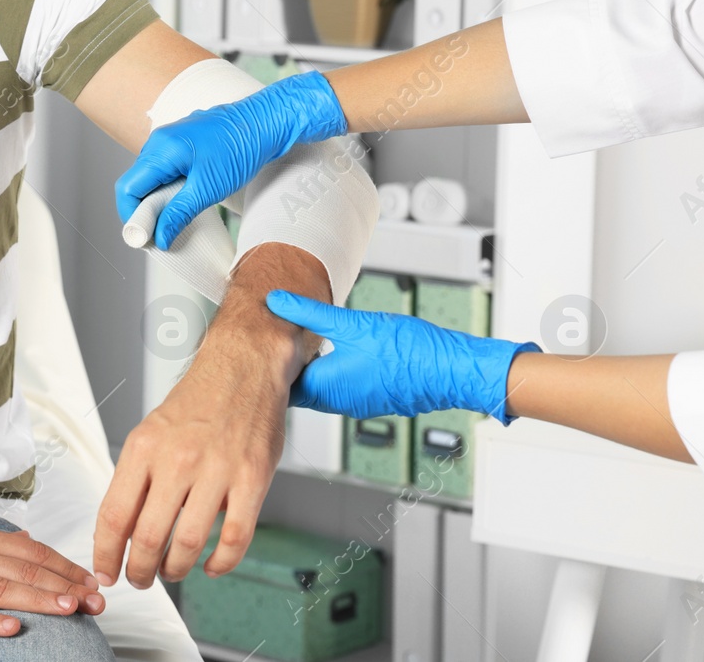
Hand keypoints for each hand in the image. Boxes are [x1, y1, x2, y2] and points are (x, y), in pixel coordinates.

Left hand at [94, 243, 325, 588]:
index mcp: (143, 448)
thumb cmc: (197, 402)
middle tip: (139, 579)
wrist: (242, 367)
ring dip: (175, 570)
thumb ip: (137, 477)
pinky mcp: (252, 479)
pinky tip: (211, 566)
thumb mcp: (151, 432)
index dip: (105, 553)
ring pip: (187, 545)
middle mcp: (176, 459)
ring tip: (171, 572)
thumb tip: (120, 529)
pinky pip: (234, 539)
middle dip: (138, 570)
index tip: (105, 572)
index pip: (113, 515)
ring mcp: (216, 470)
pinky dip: (220, 564)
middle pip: (147, 537)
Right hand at [115, 71, 348, 248]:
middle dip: (144, 210)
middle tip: (161, 232)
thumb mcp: (208, 189)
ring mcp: (171, 139)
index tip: (145, 238)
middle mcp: (160, 141)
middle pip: (137, 183)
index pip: (127, 188)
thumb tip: (160, 238)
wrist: (268, 122)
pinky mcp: (184, 142)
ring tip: (176, 217)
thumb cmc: (240, 149)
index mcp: (160, 150)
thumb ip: (178, 214)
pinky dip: (170, 187)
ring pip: (151, 176)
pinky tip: (186, 199)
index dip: (131, 216)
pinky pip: (166, 168)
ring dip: (158, 200)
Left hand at [265, 290, 540, 421]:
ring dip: (305, 367)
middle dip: (281, 364)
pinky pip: (338, 387)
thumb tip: (276, 301)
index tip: (250, 343)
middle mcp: (337, 402)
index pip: (277, 383)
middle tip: (267, 338)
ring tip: (294, 339)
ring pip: (317, 387)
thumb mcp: (353, 323)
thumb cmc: (411, 353)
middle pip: (294, 386)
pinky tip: (330, 349)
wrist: (453, 370)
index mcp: (326, 388)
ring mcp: (355, 402)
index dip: (262, 363)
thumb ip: (309, 312)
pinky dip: (327, 370)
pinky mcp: (371, 397)